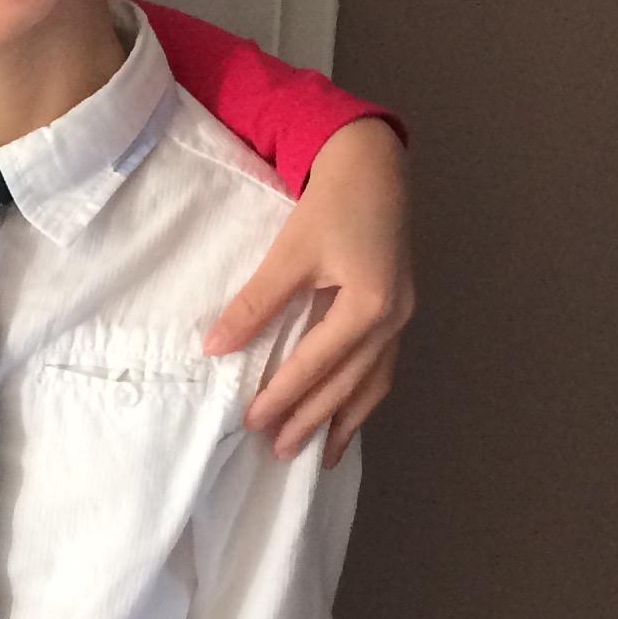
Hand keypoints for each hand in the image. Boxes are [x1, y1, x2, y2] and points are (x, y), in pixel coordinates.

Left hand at [204, 114, 411, 464]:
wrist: (374, 165)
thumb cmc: (332, 203)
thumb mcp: (289, 251)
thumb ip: (256, 303)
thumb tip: (215, 348)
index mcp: (370, 304)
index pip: (318, 363)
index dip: (283, 395)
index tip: (252, 422)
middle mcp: (395, 318)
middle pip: (350, 383)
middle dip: (313, 419)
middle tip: (279, 452)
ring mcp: (402, 316)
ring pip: (373, 381)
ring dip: (344, 418)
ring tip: (320, 453)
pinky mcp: (397, 309)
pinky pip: (382, 366)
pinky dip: (362, 395)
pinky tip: (346, 413)